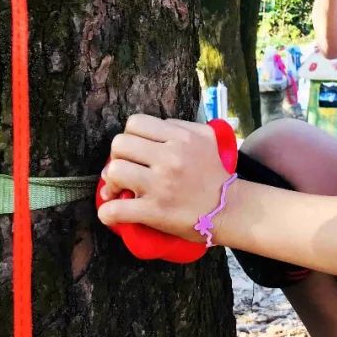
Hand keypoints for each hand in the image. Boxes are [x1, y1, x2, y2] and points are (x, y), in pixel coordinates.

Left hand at [97, 116, 229, 240]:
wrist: (228, 209)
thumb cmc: (214, 173)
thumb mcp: (205, 138)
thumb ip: (180, 125)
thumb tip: (152, 130)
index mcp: (180, 137)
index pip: (136, 123)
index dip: (130, 136)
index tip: (135, 152)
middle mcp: (170, 157)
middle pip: (120, 144)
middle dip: (117, 157)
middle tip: (125, 171)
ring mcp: (161, 185)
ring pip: (114, 171)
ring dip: (111, 184)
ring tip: (119, 191)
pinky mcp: (155, 211)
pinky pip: (115, 210)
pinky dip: (108, 213)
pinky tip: (112, 213)